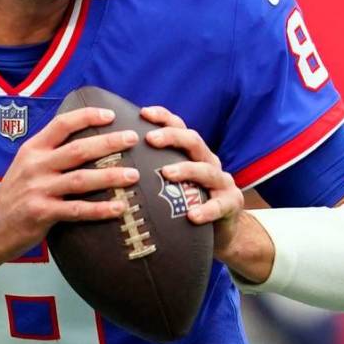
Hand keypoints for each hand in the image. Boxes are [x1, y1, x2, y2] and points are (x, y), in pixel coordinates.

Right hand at [0, 107, 139, 261]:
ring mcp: (38, 190)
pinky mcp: (42, 213)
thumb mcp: (26, 165)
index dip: (87, 117)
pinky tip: (119, 208)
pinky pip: (77, 210)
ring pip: (81, 179)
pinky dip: (100, 209)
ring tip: (133, 175)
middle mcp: (35, 166)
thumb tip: (85, 141)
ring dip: (110, 176)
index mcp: (33, 149)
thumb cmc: (14, 195)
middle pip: (78, 150)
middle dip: (108, 143)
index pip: (62, 124)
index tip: (110, 115)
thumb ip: (50, 153)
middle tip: (132, 138)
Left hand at [141, 106, 244, 259]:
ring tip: (166, 173)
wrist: (222, 231)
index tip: (143, 112)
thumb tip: (112, 162)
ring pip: (206, 170)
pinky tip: (192, 216)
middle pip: (194, 141)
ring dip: (186, 169)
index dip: (164, 117)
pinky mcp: (231, 203)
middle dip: (172, 137)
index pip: (179, 127)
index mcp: (193, 153)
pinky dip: (207, 209)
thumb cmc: (188, 203)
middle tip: (150, 139)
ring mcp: (223, 182)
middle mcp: (209, 161)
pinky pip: (220, 205)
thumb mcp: (173, 182)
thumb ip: (152, 169)